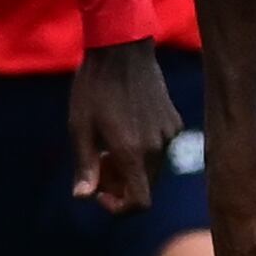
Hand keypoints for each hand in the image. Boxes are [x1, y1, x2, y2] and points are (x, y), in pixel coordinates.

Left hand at [68, 37, 178, 214]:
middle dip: (120, 185)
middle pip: (145, 187)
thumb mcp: (80, 127)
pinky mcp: (175, 121)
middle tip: (97, 163)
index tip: (99, 192)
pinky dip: (144, 150)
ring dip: (132, 167)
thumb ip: (84, 166)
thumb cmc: (94, 87)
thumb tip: (82, 197)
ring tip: (109, 144)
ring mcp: (169, 134)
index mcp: (132, 152)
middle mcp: (157, 148)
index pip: (140, 202)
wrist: (122, 48)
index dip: (119, 207)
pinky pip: (160, 148)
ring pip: (153, 169)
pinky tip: (127, 127)